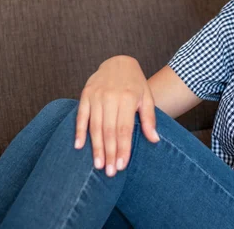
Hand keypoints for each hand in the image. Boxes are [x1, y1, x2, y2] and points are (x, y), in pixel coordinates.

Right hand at [75, 56, 159, 176]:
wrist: (118, 62)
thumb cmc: (135, 83)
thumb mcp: (147, 97)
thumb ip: (149, 118)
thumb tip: (154, 140)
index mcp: (128, 98)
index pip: (125, 129)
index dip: (123, 149)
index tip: (122, 166)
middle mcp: (111, 97)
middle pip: (109, 130)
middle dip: (110, 153)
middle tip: (110, 172)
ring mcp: (96, 95)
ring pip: (95, 126)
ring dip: (96, 147)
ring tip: (98, 165)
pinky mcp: (85, 94)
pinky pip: (81, 116)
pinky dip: (79, 131)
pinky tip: (79, 146)